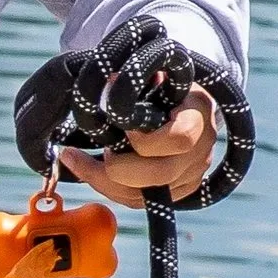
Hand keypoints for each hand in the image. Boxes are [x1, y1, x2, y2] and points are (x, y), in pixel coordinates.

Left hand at [56, 87, 224, 210]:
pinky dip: (107, 188)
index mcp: (198, 118)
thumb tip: (108, 80)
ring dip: (103, 180)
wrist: (190, 107)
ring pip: (141, 196)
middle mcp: (199, 152)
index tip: (124, 128)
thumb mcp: (158, 76)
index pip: (179, 139)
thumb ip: (138, 81)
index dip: (145, 139)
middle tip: (102, 147)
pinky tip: (87, 170)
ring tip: (78, 159)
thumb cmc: (168, 88)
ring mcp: (189, 177)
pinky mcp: (176, 193)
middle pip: (158, 176)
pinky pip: (136, 201)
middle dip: (118, 166)